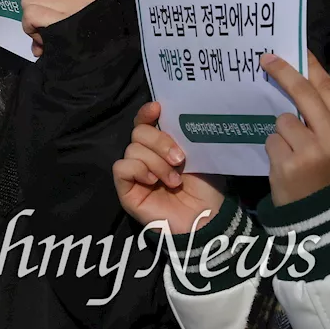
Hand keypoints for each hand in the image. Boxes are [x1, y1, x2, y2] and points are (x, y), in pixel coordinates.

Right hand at [113, 101, 224, 233]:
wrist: (206, 220)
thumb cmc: (207, 190)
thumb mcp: (200, 156)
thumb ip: (184, 137)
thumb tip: (172, 116)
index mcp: (162, 147)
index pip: (145, 123)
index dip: (147, 113)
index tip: (158, 108)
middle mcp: (145, 157)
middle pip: (138, 132)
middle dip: (159, 141)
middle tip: (179, 159)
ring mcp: (135, 174)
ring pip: (132, 149)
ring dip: (156, 163)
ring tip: (173, 180)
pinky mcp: (126, 190)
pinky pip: (122, 168)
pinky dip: (138, 170)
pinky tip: (153, 181)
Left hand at [262, 51, 329, 205]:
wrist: (324, 220)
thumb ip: (323, 119)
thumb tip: (300, 83)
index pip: (329, 89)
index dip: (311, 67)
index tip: (295, 50)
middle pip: (304, 93)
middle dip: (283, 72)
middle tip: (265, 59)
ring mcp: (313, 149)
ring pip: (282, 120)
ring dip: (281, 133)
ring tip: (293, 153)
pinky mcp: (290, 163)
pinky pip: (271, 141)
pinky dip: (274, 150)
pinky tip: (285, 166)